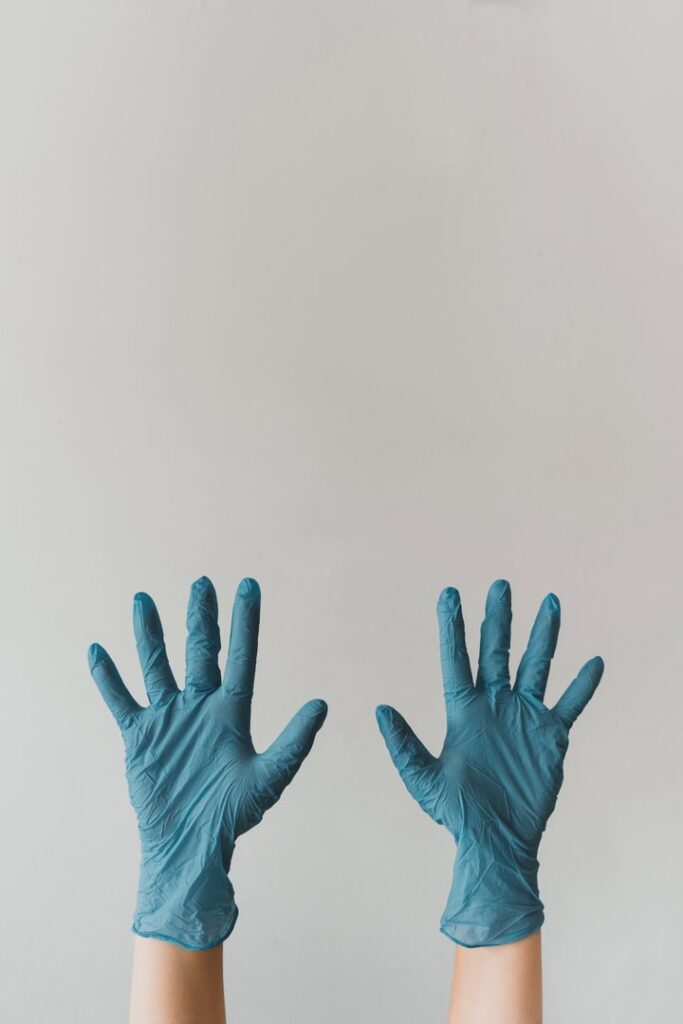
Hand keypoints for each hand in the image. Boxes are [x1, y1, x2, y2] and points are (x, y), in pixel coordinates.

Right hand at [89, 576, 327, 950]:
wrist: (189, 847)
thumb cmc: (232, 817)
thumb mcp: (270, 777)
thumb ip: (295, 741)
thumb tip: (322, 703)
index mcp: (232, 712)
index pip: (241, 656)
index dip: (245, 621)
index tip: (248, 585)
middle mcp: (200, 707)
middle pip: (200, 651)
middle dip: (201, 617)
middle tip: (202, 583)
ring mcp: (169, 718)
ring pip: (157, 665)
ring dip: (149, 634)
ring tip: (143, 599)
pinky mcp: (140, 736)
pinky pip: (121, 700)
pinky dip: (108, 677)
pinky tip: (97, 650)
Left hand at [376, 580, 603, 947]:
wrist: (496, 842)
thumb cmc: (456, 815)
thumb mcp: (423, 780)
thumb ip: (403, 745)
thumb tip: (379, 709)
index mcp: (463, 711)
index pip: (456, 658)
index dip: (453, 626)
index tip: (449, 594)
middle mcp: (494, 706)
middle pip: (497, 652)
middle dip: (499, 618)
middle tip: (499, 585)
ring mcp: (523, 718)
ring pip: (535, 667)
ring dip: (543, 636)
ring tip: (550, 603)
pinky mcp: (550, 737)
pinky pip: (569, 704)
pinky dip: (582, 685)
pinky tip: (593, 662)